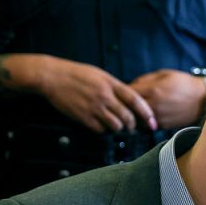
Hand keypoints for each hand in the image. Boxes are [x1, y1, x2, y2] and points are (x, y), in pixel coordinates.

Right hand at [36, 56, 156, 132]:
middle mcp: (104, 96)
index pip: (136, 100)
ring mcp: (94, 107)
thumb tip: (129, 99)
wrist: (52, 77)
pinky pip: (100, 130)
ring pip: (116, 126)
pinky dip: (104, 131)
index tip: (153, 122)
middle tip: (132, 127)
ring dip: (119, 129)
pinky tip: (101, 126)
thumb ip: (115, 87)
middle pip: (128, 117)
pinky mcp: (83, 117)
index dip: (147, 113)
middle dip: (133, 125)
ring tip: (117, 127)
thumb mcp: (100, 75)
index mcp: (111, 83)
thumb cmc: (76, 74)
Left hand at [130, 69, 205, 128]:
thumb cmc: (184, 83)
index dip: (123, 91)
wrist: (203, 100)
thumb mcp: (165, 74)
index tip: (123, 90)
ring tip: (134, 110)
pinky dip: (143, 121)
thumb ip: (145, 79)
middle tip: (124, 102)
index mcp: (154, 90)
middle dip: (126, 104)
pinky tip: (146, 116)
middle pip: (130, 107)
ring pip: (137, 118)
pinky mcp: (163, 126)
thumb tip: (131, 85)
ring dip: (133, 114)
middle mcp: (154, 105)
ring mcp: (159, 117)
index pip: (128, 92)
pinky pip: (146, 124)